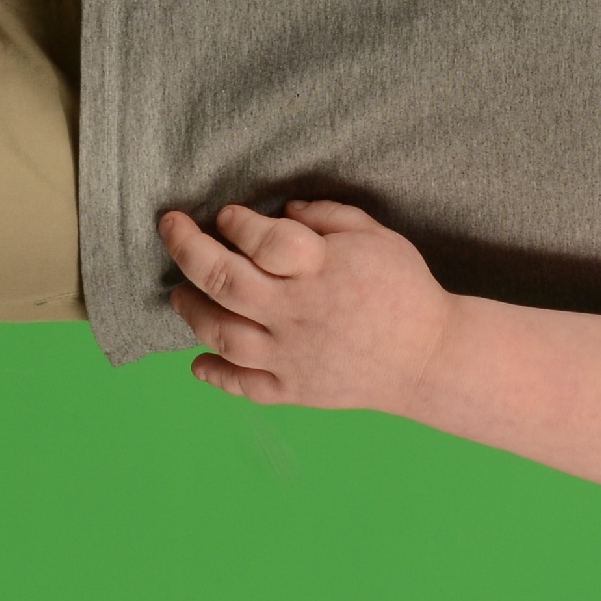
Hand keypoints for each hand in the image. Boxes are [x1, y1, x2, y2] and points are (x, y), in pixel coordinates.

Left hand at [158, 200, 453, 411]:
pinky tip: (199, 361)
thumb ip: (329, 216)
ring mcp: (291, 355)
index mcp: (320, 269)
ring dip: (190, 309)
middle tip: (170, 227)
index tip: (228, 216)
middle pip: (223, 280)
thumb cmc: (405, 289)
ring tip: (180, 294)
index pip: (260, 238)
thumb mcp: (377, 236)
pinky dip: (214, 374)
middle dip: (187, 248)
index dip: (236, 222)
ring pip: (220, 332)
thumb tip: (281, 210)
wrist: (430, 359)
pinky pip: (241, 385)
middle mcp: (297, 312)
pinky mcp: (294, 390)